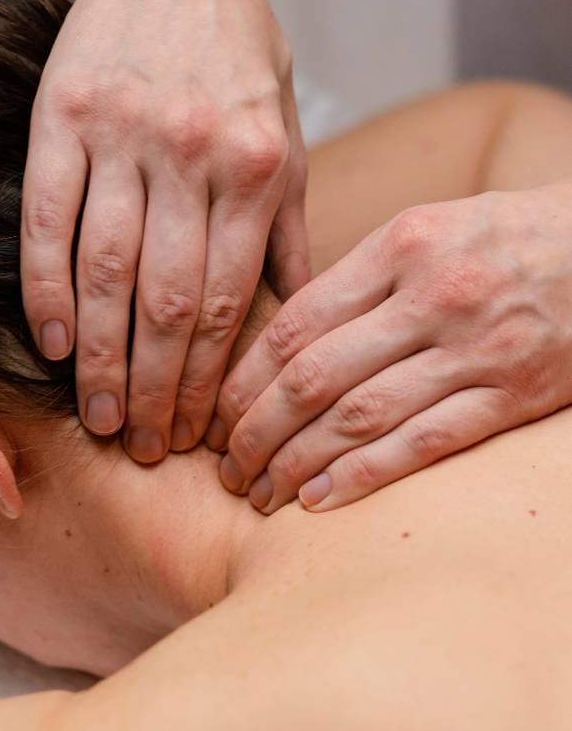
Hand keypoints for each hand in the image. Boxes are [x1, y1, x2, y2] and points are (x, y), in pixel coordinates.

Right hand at [20, 0, 307, 462]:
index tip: (191, 433)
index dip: (205, 380)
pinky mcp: (61, 115)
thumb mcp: (285, 134)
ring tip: (96, 414)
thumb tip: (289, 315)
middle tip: (139, 444)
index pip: (226, 302)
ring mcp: (121, 134)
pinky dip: (45, 286)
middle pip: (165, 301)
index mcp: (254, 166)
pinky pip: (46, 218)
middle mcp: (190, 154)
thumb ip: (286, 227)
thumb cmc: (234, 51)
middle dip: (152, 387)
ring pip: (105, 271)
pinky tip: (50, 340)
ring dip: (98, 356)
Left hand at [211, 182, 571, 511]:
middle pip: (314, 376)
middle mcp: (432, 295)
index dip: (244, 378)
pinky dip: (364, 476)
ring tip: (259, 493)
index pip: (295, 322)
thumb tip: (277, 341)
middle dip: (256, 430)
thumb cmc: (505, 237)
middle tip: (225, 466)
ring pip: (360, 416)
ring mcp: (476, 349)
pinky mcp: (515, 395)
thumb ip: (357, 279)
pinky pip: (425, 443)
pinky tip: (319, 501)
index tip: (215, 413)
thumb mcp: (427, 229)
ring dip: (297, 462)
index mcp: (400, 245)